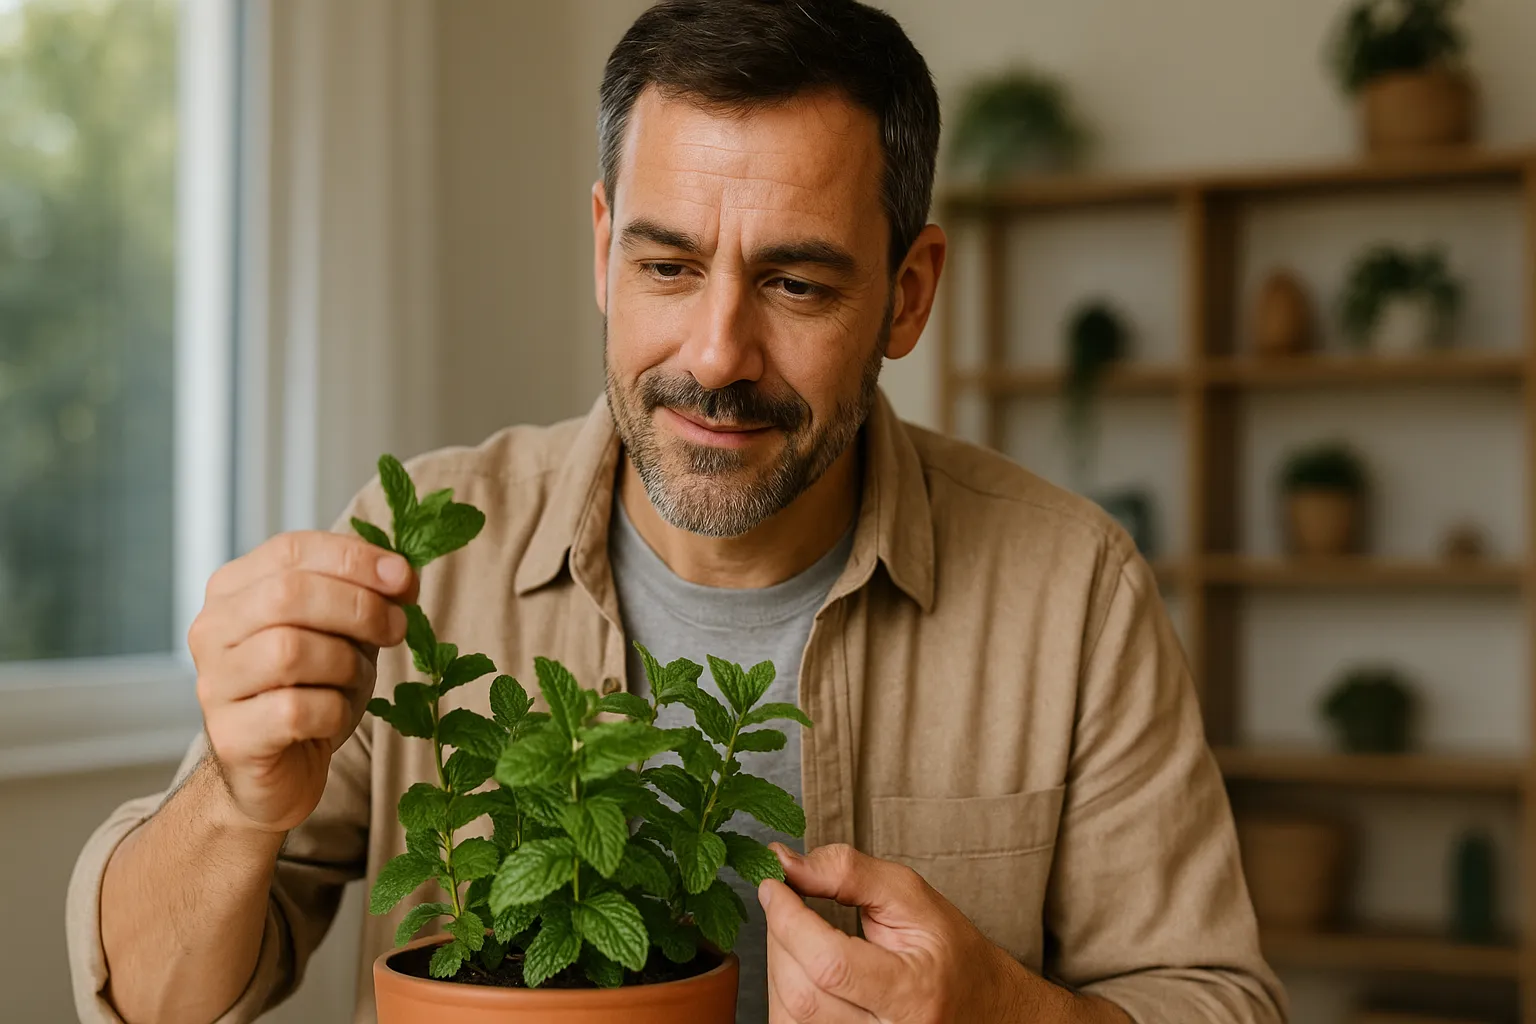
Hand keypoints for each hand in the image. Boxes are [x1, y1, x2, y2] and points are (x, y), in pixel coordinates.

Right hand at [188, 531, 417, 832]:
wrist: (280, 772)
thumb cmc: (313, 690)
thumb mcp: (342, 631)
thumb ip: (363, 595)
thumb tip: (401, 574)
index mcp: (234, 589)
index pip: (292, 550)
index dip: (355, 558)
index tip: (404, 579)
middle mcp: (212, 629)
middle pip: (289, 595)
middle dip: (359, 608)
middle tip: (397, 629)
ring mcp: (214, 683)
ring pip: (290, 651)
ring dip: (346, 664)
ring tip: (355, 680)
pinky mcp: (231, 736)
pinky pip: (295, 710)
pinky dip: (334, 710)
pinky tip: (334, 717)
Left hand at [759, 843, 1119, 1023]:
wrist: (984, 1010)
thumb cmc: (950, 953)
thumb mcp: (913, 898)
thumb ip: (849, 873)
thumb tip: (785, 863)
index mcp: (913, 994)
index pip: (830, 964)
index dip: (789, 920)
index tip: (774, 883)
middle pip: (802, 992)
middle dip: (779, 936)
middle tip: (783, 899)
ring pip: (788, 1016)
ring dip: (777, 963)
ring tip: (794, 930)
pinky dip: (784, 991)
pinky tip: (799, 964)